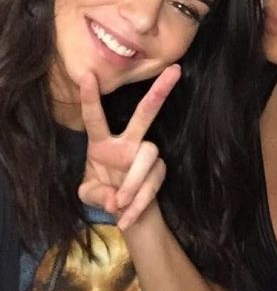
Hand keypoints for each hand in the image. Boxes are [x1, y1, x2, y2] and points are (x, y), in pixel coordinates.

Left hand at [78, 65, 180, 229]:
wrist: (126, 214)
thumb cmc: (104, 196)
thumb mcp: (89, 196)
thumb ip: (96, 195)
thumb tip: (114, 200)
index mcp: (102, 143)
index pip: (95, 118)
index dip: (91, 98)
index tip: (87, 74)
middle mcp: (127, 143)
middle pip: (144, 114)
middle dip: (159, 92)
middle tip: (175, 71)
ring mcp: (146, 155)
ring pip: (147, 155)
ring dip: (133, 182)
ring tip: (119, 204)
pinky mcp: (159, 171)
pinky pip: (151, 184)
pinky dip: (137, 204)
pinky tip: (125, 219)